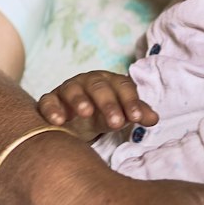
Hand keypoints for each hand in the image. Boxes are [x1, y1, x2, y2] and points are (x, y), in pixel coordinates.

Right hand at [37, 70, 158, 139]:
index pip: (123, 87)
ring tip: (86, 113)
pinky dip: (52, 109)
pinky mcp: (50, 100)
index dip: (130, 101)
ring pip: (72, 90)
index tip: (136, 118)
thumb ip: (136, 114)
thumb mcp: (120, 114)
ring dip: (79, 100)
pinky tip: (58, 121)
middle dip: (108, 103)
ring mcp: (68, 89)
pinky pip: (48, 102)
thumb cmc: (102, 113)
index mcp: (111, 82)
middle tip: (116, 122)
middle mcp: (89, 82)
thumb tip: (154, 119)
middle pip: (99, 87)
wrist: (74, 117)